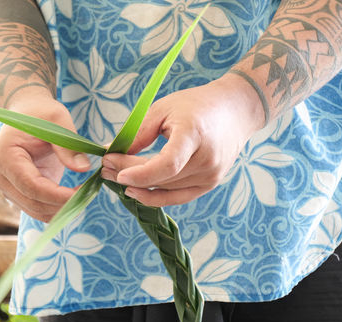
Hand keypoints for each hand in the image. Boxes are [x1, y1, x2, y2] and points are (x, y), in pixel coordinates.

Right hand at [0, 93, 90, 221]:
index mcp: (5, 155)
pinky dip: (55, 208)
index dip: (56, 195)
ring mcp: (6, 186)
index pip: (30, 185)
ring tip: (82, 196)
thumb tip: (83, 168)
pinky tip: (72, 198)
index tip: (80, 194)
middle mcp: (0, 175)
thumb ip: (68, 146)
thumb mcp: (58, 120)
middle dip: (61, 204)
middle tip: (87, 195)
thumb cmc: (41, 113)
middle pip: (32, 202)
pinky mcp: (16, 192)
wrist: (27, 113)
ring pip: (35, 210)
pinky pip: (36, 208)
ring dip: (60, 209)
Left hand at [101, 74, 264, 206]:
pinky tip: (136, 192)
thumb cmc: (197, 105)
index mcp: (195, 135)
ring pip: (166, 190)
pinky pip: (178, 197)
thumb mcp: (164, 108)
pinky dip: (156, 197)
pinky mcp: (210, 184)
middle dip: (129, 174)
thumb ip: (139, 133)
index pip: (166, 165)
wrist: (236, 110)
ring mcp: (211, 176)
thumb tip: (111, 152)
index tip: (114, 168)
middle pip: (161, 177)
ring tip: (115, 176)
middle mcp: (207, 160)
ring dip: (139, 186)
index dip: (139, 172)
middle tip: (104, 167)